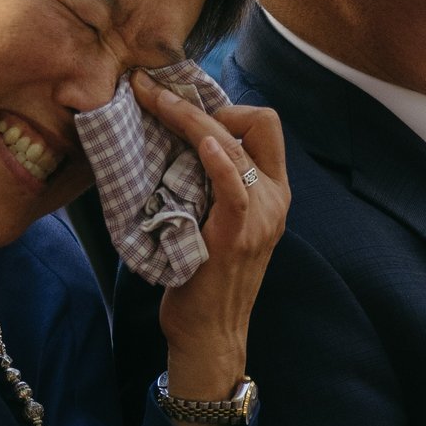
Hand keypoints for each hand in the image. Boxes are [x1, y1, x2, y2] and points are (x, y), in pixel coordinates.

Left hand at [150, 85, 289, 405]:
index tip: (181, 108)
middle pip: (256, 122)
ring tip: (151, 101)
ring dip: (189, 116)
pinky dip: (219, 159)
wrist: (210, 334)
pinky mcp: (235, 236)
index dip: (226, 106)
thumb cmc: (203, 278)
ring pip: (235, 143)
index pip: (263, 125)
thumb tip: (179, 145)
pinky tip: (200, 143)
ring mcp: (260, 217)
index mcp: (272, 193)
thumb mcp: (219, 222)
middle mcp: (274, 199)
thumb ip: (214, 186)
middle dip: (200, 101)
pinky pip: (235, 185)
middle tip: (153, 92)